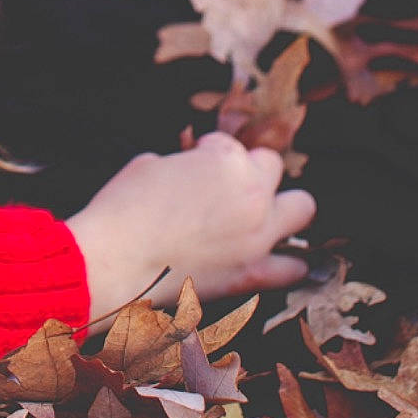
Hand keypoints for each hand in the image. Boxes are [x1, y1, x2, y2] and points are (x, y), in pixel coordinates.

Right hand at [66, 132, 316, 317]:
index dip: (205, 154)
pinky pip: (294, 267)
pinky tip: (271, 259)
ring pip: (302, 207)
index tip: (191, 165)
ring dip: (281, 207)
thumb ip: (186, 164)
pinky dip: (286, 262)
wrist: (115, 261)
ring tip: (256, 216)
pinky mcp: (254, 274)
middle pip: (272, 166)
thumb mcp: (152, 164)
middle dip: (250, 171)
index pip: (226, 143)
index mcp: (225, 159)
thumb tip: (193, 173)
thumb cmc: (124, 208)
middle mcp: (251, 192)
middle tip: (224, 187)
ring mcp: (258, 235)